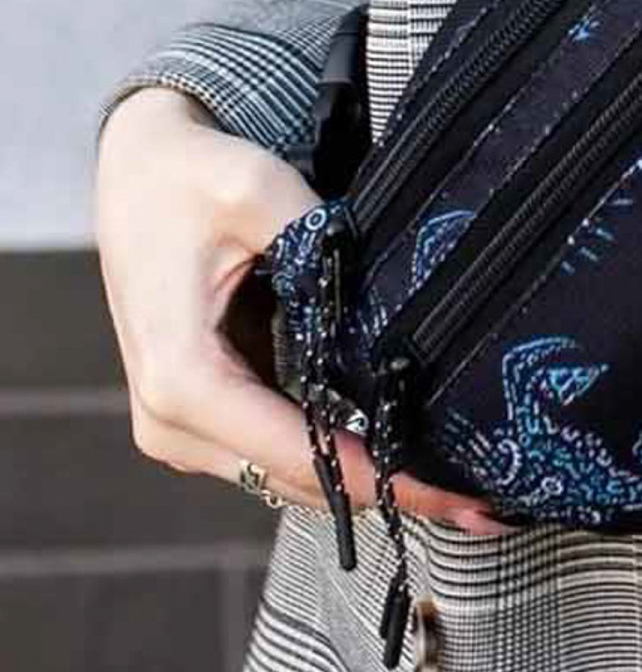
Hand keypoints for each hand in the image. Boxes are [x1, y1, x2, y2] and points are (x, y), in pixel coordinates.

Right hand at [95, 86, 504, 535]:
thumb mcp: (258, 192)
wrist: (138, 171)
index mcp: (181, 379)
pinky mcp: (199, 416)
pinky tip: (397, 444)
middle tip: (473, 500)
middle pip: (294, 481)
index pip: (295, 454)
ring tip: (451, 483)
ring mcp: (181, 427)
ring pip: (286, 476)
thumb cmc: (189, 178)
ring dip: (361, 478)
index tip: (447, 494)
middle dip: (384, 491)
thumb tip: (382, 306)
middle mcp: (172, 422)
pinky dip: (333, 451)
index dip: (377, 480)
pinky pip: (274, 449)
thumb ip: (319, 247)